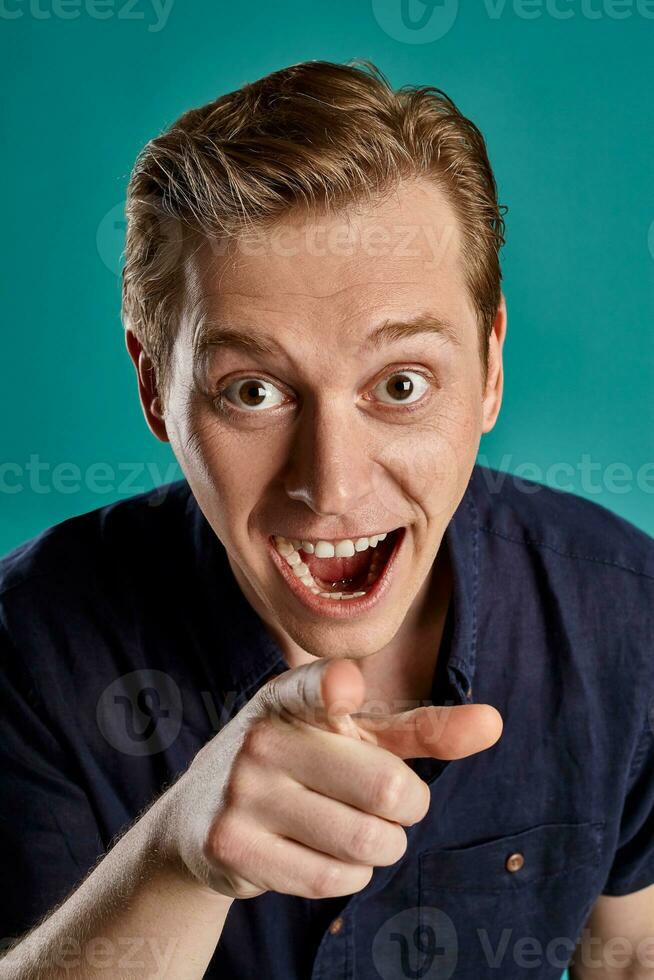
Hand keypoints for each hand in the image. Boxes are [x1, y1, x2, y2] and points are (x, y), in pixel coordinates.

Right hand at [162, 658, 502, 900]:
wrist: (201, 814)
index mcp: (293, 696)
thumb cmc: (303, 762)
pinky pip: (330, 879)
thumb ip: (422, 729)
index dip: (336, 687)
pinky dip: (349, 877)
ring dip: (382, 848)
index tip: (346, 690)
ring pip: (365, 843)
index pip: (318, 684)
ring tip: (356, 829)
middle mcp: (262, 737)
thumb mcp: (354, 736)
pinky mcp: (230, 845)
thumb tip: (494, 722)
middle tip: (388, 804)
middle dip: (406, 808)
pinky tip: (326, 854)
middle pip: (386, 790)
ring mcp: (241, 791)